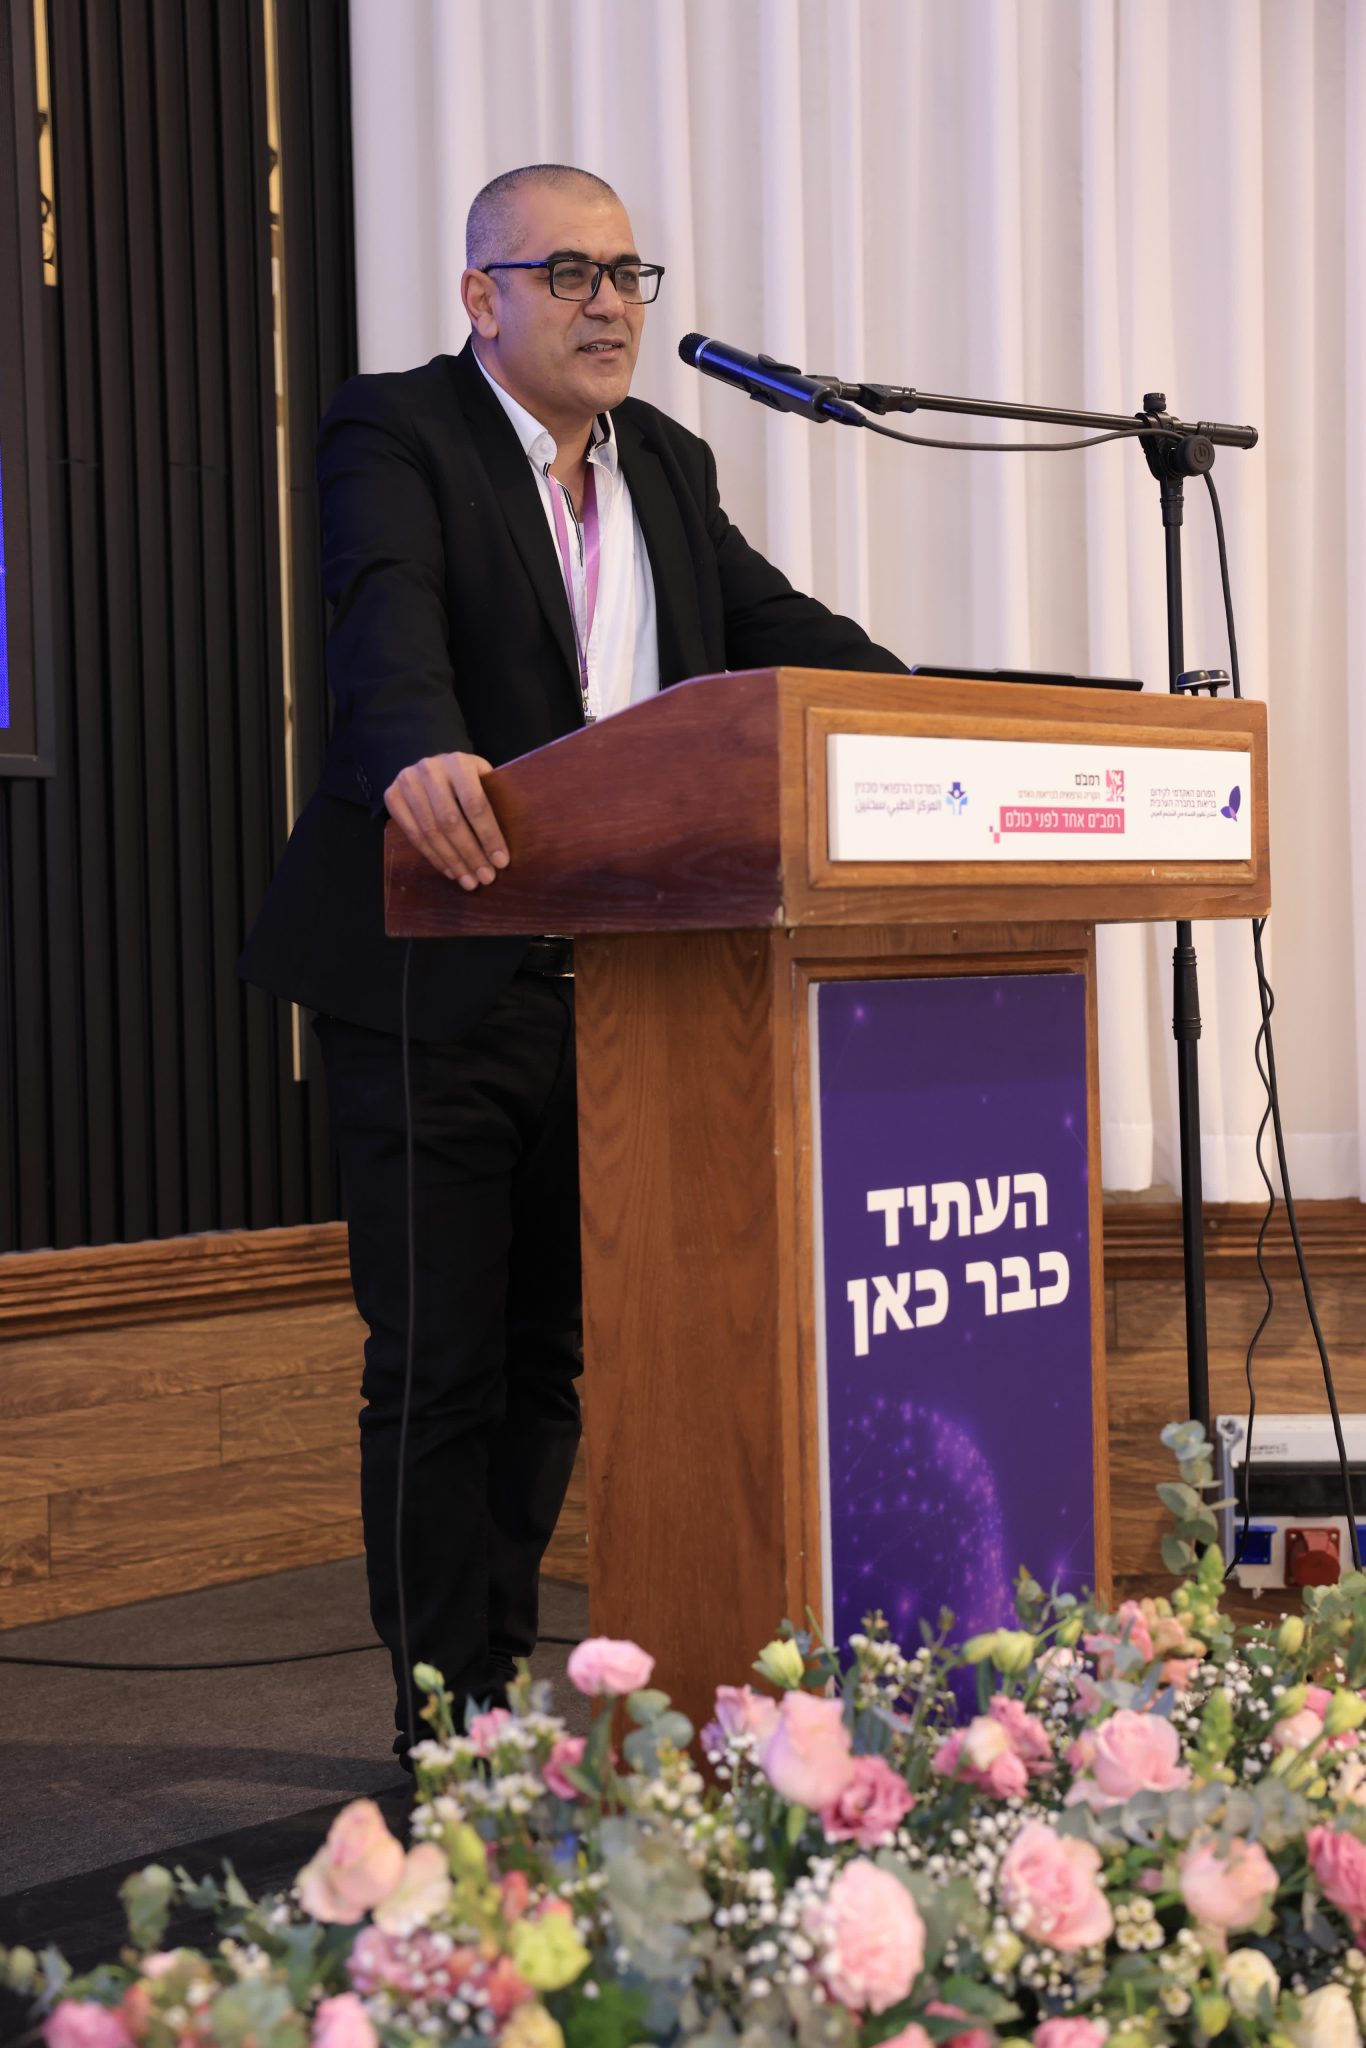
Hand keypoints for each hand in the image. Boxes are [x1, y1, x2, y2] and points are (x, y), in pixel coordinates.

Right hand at [384, 751, 509, 888]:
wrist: (431, 767)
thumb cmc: (465, 778)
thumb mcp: (482, 778)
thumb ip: (493, 801)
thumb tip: (506, 847)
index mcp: (459, 762)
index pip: (475, 804)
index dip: (489, 835)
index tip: (501, 861)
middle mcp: (430, 770)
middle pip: (450, 821)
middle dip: (470, 854)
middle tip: (485, 877)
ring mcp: (407, 782)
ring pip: (430, 832)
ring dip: (452, 862)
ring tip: (468, 880)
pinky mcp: (392, 796)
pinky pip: (414, 836)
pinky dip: (434, 858)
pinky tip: (450, 871)